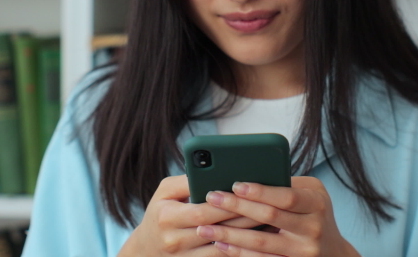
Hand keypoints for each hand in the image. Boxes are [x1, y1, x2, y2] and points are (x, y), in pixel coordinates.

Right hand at [118, 175, 262, 256]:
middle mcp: (175, 240)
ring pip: (224, 249)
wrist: (146, 251)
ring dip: (248, 238)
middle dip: (245, 218)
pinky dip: (241, 252)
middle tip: (270, 206)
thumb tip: (211, 169)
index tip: (248, 194)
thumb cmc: (159, 214)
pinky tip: (258, 243)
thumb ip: (186, 181)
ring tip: (271, 224)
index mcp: (168, 217)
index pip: (203, 211)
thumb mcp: (164, 193)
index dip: (227, 204)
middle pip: (218, 230)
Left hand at [196, 177, 361, 256]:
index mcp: (317, 204)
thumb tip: (249, 173)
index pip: (287, 196)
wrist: (334, 253)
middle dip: (238, 207)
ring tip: (206, 227)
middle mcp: (313, 229)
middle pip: (270, 217)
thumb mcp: (312, 194)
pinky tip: (220, 245)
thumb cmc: (316, 214)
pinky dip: (239, 253)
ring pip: (261, 243)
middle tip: (212, 198)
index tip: (236, 184)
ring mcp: (303, 252)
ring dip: (230, 234)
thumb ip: (287, 184)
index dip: (261, 191)